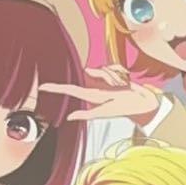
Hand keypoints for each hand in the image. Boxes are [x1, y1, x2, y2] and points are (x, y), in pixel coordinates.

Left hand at [41, 66, 159, 125]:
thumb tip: (69, 117)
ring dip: (115, 77)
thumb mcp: (104, 113)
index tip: (42, 87)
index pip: (70, 90)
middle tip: (117, 84)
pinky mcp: (117, 73)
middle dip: (104, 75)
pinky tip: (128, 81)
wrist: (144, 104)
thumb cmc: (124, 109)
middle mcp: (97, 85)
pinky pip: (115, 66)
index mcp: (92, 95)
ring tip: (123, 86)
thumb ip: (86, 114)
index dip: (56, 88)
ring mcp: (107, 78)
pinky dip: (121, 73)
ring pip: (104, 69)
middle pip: (91, 73)